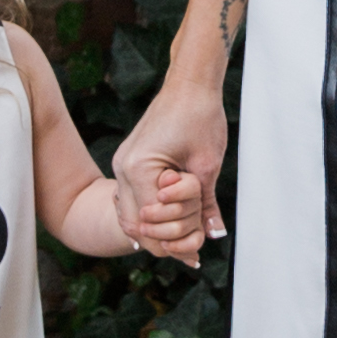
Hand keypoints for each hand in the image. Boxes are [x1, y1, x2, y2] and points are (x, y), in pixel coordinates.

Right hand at [113, 75, 227, 255]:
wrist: (189, 84)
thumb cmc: (200, 117)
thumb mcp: (207, 166)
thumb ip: (205, 204)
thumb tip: (213, 235)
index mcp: (139, 169)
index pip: (151, 223)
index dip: (174, 240)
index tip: (195, 253)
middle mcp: (123, 169)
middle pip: (136, 225)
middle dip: (164, 240)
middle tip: (193, 251)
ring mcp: (123, 165)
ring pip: (131, 215)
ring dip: (157, 229)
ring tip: (186, 240)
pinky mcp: (129, 162)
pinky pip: (135, 199)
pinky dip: (153, 214)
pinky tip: (174, 222)